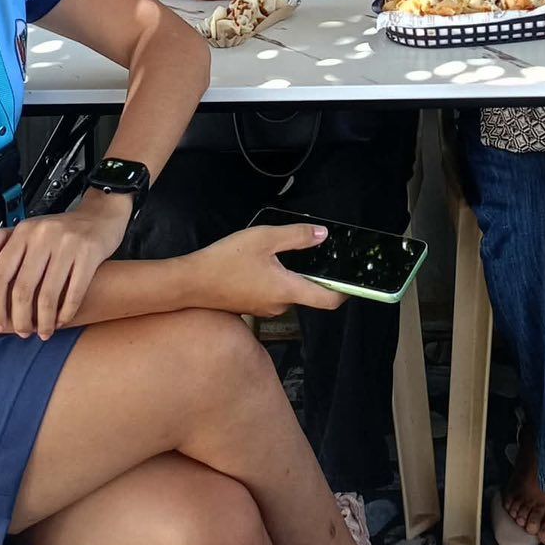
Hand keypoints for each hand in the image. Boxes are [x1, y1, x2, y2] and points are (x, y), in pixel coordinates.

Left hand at [0, 189, 129, 338]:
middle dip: (21, 320)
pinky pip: (74, 292)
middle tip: (23, 333)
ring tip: (43, 332)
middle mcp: (43, 236)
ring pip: (48, 296)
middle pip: (23, 290)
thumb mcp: (30, 229)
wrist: (101, 214)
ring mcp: (68, 243)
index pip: (0, 275)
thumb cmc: (60, 229)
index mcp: (24, 232)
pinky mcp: (90, 252)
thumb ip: (3, 239)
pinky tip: (62, 321)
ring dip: (44, 322)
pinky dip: (66, 313)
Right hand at [186, 222, 347, 316]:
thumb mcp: (264, 239)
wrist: (190, 282)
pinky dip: (275, 279)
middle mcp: (280, 305)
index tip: (353, 279)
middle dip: (312, 273)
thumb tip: (323, 235)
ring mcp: (265, 309)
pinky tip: (261, 262)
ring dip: (290, 274)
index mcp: (287, 291)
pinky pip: (273, 293)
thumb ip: (296, 237)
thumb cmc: (226, 260)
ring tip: (279, 251)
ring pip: (289, 291)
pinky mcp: (251, 306)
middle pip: (308, 292)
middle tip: (310, 249)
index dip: (344, 291)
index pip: (327, 300)